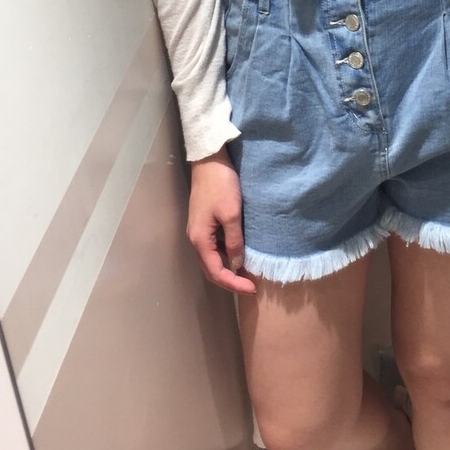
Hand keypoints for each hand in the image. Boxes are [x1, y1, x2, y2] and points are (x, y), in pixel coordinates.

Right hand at [187, 151, 256, 294]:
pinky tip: (238, 254)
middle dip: (229, 281)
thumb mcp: (231, 214)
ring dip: (227, 269)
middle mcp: (196, 239)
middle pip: (211, 269)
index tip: (253, 288)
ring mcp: (199, 230)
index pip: (216, 272)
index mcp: (200, 240)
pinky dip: (225, 256)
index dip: (234, 283)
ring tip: (247, 274)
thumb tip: (236, 264)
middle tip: (250, 286)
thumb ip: (234, 242)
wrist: (209, 160)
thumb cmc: (221, 186)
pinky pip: (214, 247)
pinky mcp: (204, 222)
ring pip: (212, 259)